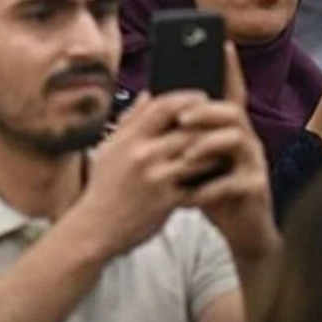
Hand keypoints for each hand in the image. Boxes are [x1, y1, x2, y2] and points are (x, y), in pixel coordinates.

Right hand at [71, 89, 208, 258]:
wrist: (97, 226)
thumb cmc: (103, 186)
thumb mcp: (110, 148)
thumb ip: (130, 121)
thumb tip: (147, 95)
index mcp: (128, 139)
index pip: (163, 107)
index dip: (187, 98)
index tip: (202, 97)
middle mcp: (143, 155)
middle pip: (187, 129)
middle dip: (208, 123)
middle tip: (222, 121)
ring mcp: (157, 178)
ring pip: (198, 156)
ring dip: (215, 151)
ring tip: (225, 147)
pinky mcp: (168, 200)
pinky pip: (197, 184)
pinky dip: (210, 178)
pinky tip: (218, 174)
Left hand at [180, 43, 279, 261]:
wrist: (238, 227)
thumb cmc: (209, 186)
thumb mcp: (189, 155)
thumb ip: (176, 130)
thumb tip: (149, 100)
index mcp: (227, 128)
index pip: (229, 91)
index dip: (228, 68)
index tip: (222, 42)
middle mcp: (245, 139)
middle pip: (232, 112)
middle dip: (205, 111)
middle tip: (180, 119)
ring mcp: (254, 162)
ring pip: (238, 141)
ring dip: (208, 147)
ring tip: (186, 157)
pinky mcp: (256, 188)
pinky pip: (236, 182)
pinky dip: (210, 189)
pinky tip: (190, 196)